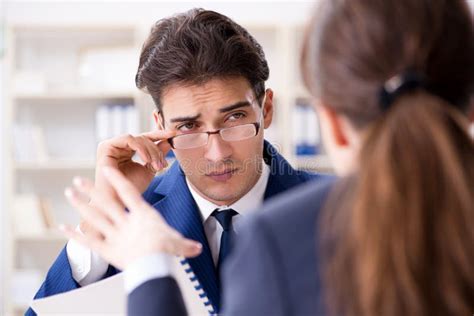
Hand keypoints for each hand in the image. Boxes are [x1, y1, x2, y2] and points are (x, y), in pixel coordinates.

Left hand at [61, 167, 201, 269]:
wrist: (154, 265)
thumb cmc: (167, 252)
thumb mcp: (176, 244)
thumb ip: (184, 245)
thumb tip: (197, 249)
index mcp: (142, 215)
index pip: (128, 192)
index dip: (117, 179)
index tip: (107, 169)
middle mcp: (126, 221)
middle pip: (105, 202)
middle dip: (90, 190)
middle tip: (77, 179)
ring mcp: (114, 234)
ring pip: (94, 216)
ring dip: (81, 204)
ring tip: (69, 193)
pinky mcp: (106, 249)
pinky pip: (87, 240)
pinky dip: (74, 234)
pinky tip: (62, 226)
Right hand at [81, 130, 175, 236]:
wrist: (117, 202)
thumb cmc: (131, 189)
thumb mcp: (149, 170)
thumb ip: (157, 156)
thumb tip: (168, 141)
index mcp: (127, 150)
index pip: (146, 138)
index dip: (160, 135)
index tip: (175, 134)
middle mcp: (119, 146)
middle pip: (144, 138)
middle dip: (157, 150)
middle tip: (163, 165)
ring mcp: (111, 145)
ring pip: (138, 138)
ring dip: (151, 151)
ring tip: (156, 165)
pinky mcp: (106, 146)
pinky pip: (129, 140)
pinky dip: (141, 148)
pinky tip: (147, 160)